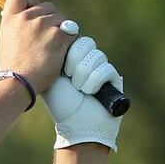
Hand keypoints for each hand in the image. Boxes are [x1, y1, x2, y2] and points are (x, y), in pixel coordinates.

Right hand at [0, 0, 75, 92]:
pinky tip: (60, 54)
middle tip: (46, 40)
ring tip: (51, 51)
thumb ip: (16, 26)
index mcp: (11, 19)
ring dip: (61, 32)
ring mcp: (43, 25)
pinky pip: (71, 32)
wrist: (17, 83)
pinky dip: (69, 43)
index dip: (30, 0)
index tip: (33, 8)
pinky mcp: (58, 35)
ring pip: (62, 20)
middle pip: (48, 7)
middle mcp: (27, 18)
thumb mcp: (6, 41)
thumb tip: (22, 17)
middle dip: (50, 20)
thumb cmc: (12, 67)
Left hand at [42, 36, 123, 150]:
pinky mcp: (114, 78)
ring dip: (84, 75)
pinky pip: (106, 68)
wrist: (77, 125)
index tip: (62, 69)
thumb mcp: (50, 79)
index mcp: (70, 60)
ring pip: (96, 55)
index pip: (74, 39)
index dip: (68, 51)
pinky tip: (89, 92)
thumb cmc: (61, 105)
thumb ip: (51, 58)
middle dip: (76, 61)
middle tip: (70, 78)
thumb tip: (51, 38)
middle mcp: (86, 62)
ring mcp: (100, 69)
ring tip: (79, 90)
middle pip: (86, 42)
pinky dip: (95, 81)